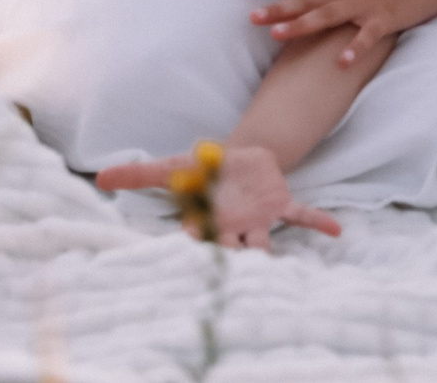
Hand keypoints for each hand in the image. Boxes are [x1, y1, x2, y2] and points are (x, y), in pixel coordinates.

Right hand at [99, 146, 342, 250]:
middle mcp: (230, 230)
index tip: (189, 247)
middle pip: (229, 250)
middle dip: (230, 261)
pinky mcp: (280, 206)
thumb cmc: (200, 172)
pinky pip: (300, 216)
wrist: (235, 160)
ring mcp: (257, 222)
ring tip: (274, 269)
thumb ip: (138, 174)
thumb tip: (100, 175)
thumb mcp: (170, 169)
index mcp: (203, 223)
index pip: (196, 238)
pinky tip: (336, 231)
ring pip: (262, 243)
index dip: (194, 241)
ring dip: (267, 253)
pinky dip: (317, 222)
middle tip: (231, 276)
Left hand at [247, 0, 436, 62]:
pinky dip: (356, 47)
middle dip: (280, 8)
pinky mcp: (386, 18)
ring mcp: (367, 4)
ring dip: (304, 25)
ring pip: (330, 15)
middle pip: (309, 0)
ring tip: (278, 35)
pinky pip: (368, 35)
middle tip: (252, 17)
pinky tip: (342, 62)